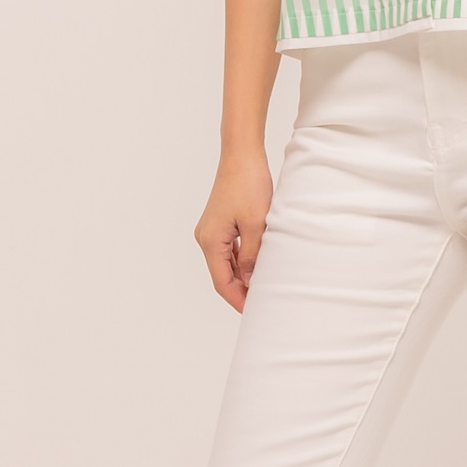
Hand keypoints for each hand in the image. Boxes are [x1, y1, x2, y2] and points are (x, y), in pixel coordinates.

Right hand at [193, 149, 273, 312]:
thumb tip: (248, 279)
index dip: (237, 299)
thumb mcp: (256, 224)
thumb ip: (251, 255)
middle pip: (222, 274)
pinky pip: (229, 248)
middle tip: (261, 303)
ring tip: (261, 287)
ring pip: (225, 262)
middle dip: (240, 290)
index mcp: (211, 241)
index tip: (254, 311)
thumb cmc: (249, 184)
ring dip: (241, 275)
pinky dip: (240, 259)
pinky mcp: (220, 221)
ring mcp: (211, 229)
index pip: (222, 282)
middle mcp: (206, 237)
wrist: (242, 155)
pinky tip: (256, 265)